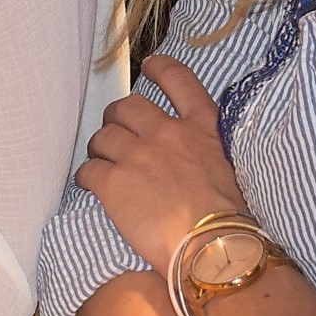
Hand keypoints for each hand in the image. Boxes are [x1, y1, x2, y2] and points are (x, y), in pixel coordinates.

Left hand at [75, 54, 244, 271]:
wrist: (213, 248)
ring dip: (100, 148)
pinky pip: (88, 170)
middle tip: (117, 134)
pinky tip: (91, 185)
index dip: (160, 68)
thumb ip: (204, 150)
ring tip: (103, 163)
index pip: (178, 79)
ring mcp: (137, 156)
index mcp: (201, 127)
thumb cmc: (228, 219)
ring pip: (103, 136)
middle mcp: (167, 133)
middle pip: (127, 107)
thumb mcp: (228, 167)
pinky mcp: (113, 184)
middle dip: (117, 118)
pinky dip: (86, 177)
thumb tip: (189, 156)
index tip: (149, 66)